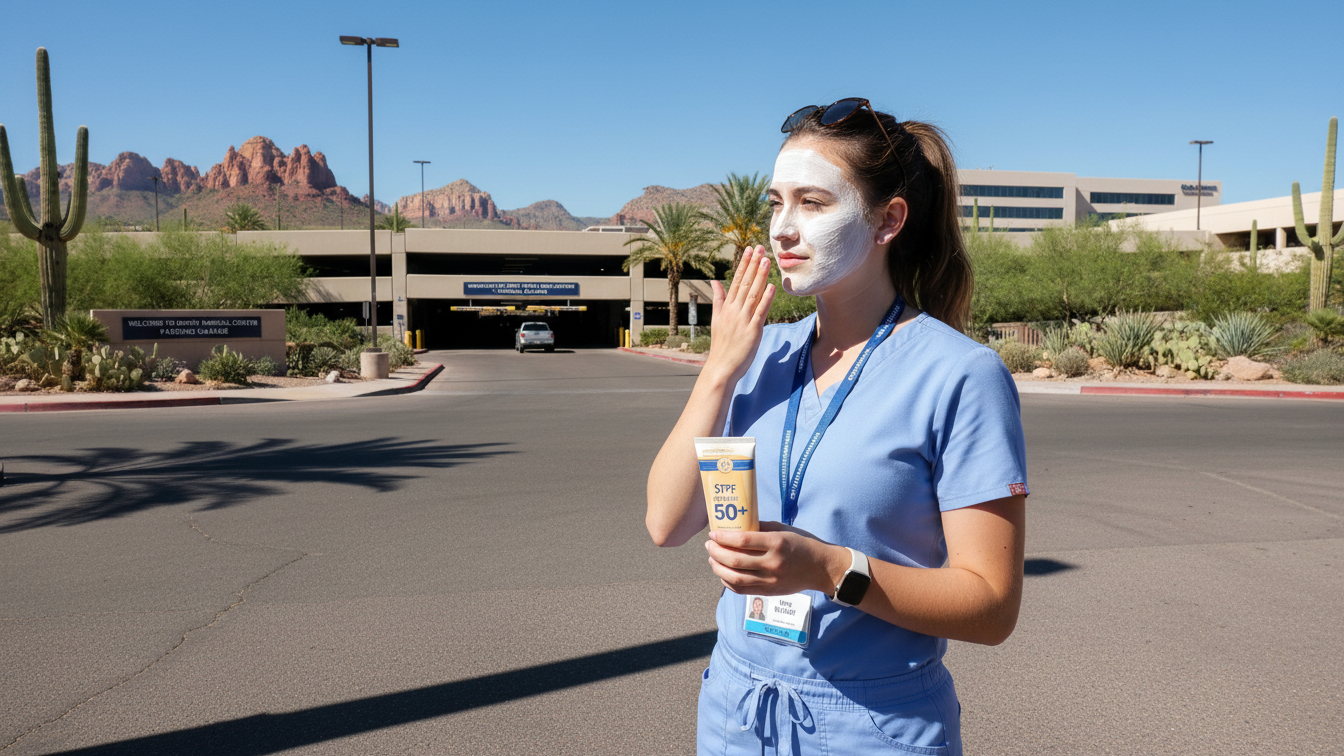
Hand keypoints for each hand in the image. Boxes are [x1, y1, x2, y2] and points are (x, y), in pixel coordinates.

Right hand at [704, 245, 774, 386]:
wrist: (721, 367)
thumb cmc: (721, 345)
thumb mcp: (717, 319)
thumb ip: (718, 299)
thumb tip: (715, 281)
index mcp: (726, 307)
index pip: (736, 280)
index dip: (743, 264)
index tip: (749, 249)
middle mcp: (733, 311)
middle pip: (745, 283)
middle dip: (753, 264)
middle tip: (760, 247)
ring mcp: (743, 320)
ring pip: (753, 294)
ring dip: (761, 276)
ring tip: (767, 260)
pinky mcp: (752, 330)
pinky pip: (760, 311)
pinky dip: (766, 298)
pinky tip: (772, 286)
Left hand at [705, 521, 847, 596]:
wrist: (821, 568)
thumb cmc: (802, 544)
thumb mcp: (784, 529)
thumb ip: (760, 529)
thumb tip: (736, 527)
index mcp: (776, 543)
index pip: (743, 541)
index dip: (724, 538)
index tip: (713, 533)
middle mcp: (773, 563)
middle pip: (735, 561)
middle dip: (716, 552)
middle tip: (709, 545)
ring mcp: (771, 580)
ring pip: (735, 578)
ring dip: (718, 568)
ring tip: (712, 559)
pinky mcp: (769, 592)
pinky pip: (742, 590)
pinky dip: (728, 582)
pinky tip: (722, 573)